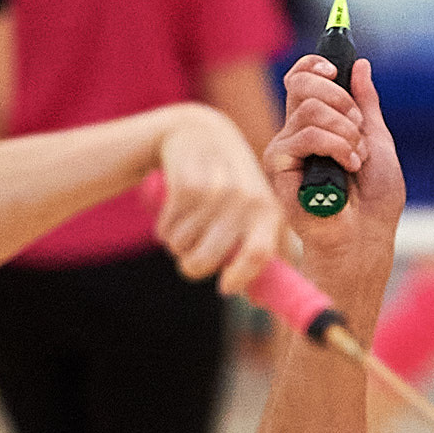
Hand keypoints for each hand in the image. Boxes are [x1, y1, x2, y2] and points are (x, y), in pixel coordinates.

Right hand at [154, 104, 285, 296]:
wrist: (200, 132)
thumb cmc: (232, 184)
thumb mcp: (258, 207)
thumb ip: (266, 248)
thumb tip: (259, 300)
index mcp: (269, 212)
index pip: (259, 255)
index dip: (240, 279)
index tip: (225, 288)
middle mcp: (247, 199)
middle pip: (210, 259)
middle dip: (193, 268)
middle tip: (190, 261)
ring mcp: (216, 190)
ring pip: (183, 246)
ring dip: (176, 245)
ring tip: (184, 226)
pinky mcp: (186, 183)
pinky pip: (167, 229)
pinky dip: (164, 229)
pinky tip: (172, 212)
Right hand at [268, 53, 404, 293]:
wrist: (367, 237)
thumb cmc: (374, 200)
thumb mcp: (378, 141)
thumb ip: (366, 104)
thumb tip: (360, 65)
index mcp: (317, 124)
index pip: (302, 79)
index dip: (314, 66)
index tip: (335, 70)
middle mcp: (295, 133)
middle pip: (301, 83)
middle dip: (340, 98)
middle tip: (358, 127)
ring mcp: (285, 149)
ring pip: (308, 109)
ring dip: (346, 130)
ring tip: (356, 158)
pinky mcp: (278, 166)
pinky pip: (306, 136)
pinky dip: (336, 146)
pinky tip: (348, 167)